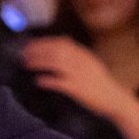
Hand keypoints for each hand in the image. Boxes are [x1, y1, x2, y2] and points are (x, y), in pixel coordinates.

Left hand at [21, 37, 137, 121]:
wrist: (114, 99)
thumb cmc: (99, 82)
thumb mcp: (90, 62)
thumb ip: (76, 52)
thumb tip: (63, 39)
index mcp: (84, 55)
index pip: (61, 43)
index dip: (44, 43)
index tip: (30, 44)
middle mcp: (81, 62)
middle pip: (56, 51)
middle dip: (38, 51)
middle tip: (23, 54)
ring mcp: (80, 75)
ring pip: (56, 63)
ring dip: (39, 62)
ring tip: (27, 64)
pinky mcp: (78, 89)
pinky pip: (60, 82)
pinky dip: (47, 80)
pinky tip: (38, 81)